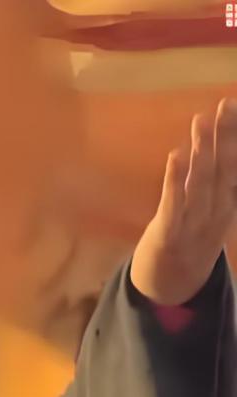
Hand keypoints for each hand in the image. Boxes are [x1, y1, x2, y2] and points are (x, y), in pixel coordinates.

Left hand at [130, 98, 236, 304]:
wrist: (170, 290)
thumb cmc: (186, 247)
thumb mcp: (206, 218)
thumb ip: (210, 188)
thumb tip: (209, 154)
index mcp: (223, 206)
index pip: (233, 167)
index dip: (234, 139)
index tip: (232, 107)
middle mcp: (214, 212)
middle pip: (221, 170)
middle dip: (224, 137)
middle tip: (225, 105)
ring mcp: (192, 224)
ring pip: (200, 183)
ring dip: (202, 152)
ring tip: (201, 121)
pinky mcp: (168, 234)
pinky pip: (173, 204)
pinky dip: (175, 180)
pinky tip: (177, 156)